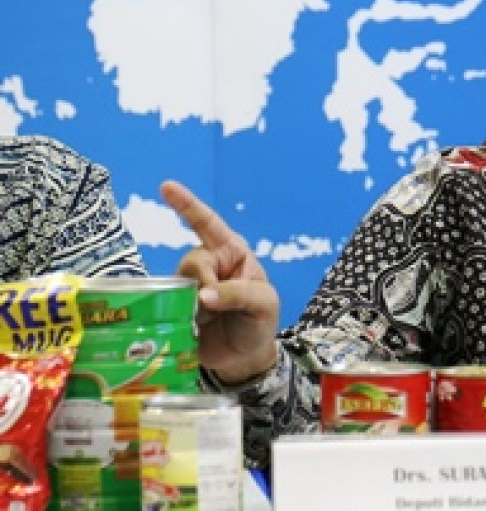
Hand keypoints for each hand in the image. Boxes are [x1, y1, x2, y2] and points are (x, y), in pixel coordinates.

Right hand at [159, 180, 280, 384]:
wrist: (245, 358)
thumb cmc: (259, 323)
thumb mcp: (263, 305)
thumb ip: (238, 294)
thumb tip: (203, 295)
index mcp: (232, 254)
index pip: (208, 224)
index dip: (187, 205)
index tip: (166, 186)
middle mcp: (208, 265)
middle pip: (192, 261)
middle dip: (203, 282)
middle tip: (215, 305)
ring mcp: (189, 287)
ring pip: (178, 285)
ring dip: (192, 305)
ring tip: (209, 321)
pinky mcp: (173, 309)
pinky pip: (164, 307)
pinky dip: (174, 318)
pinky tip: (188, 329)